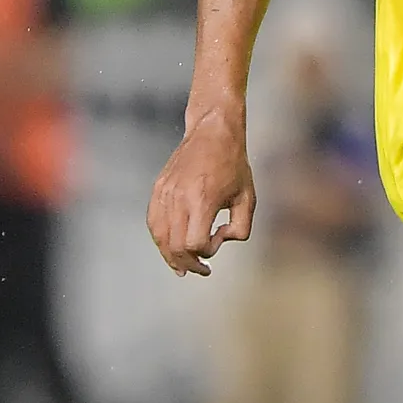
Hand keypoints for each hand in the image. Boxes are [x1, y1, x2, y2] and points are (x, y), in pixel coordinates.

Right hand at [148, 114, 255, 275]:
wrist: (212, 133)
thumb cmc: (234, 165)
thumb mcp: (248, 198)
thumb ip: (241, 228)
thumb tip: (221, 240)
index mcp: (202, 200)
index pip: (194, 244)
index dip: (207, 252)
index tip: (218, 242)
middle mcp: (179, 198)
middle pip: (174, 246)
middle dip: (188, 263)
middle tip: (201, 269)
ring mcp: (165, 193)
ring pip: (160, 237)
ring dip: (171, 256)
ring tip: (182, 267)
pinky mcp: (158, 189)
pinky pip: (153, 222)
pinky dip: (161, 238)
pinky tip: (170, 246)